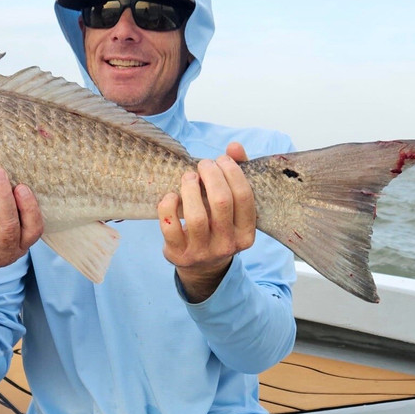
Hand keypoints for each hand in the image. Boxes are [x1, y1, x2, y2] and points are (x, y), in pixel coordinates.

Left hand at [158, 142, 255, 302]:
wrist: (202, 267)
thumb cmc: (219, 226)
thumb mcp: (233, 208)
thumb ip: (236, 175)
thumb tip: (234, 146)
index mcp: (246, 234)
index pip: (244, 197)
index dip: (232, 172)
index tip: (221, 159)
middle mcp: (227, 245)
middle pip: (221, 203)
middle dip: (211, 176)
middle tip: (203, 164)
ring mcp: (202, 251)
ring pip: (196, 216)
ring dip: (190, 189)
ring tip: (188, 176)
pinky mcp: (178, 253)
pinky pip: (170, 227)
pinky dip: (168, 207)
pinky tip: (171, 196)